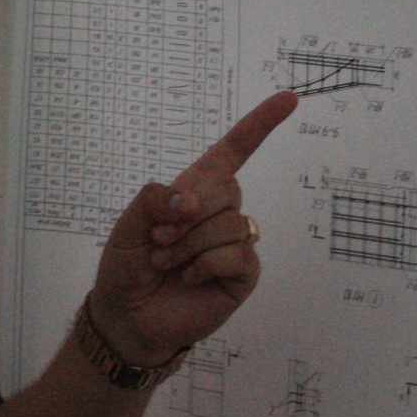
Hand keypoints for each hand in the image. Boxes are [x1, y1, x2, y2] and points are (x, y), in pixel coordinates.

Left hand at [87, 92, 298, 365]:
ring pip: (230, 223)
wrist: (128, 317)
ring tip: (168, 263)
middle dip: (187, 214)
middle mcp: (219, 213)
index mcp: (194, 191)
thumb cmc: (127, 267)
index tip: (289, 99)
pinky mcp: (243, 274)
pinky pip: (237, 255)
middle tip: (159, 240)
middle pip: (227, 187)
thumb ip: (153, 198)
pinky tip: (190, 278)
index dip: (260, 124)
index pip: (233, 151)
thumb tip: (188, 199)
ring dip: (190, 246)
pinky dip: (206, 265)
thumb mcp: (127, 224)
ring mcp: (235, 243)